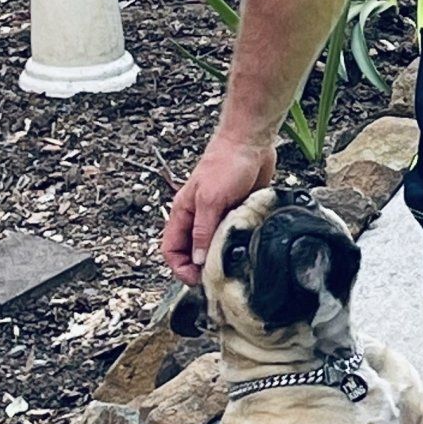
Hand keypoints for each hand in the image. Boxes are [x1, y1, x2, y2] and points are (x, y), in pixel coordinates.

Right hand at [161, 132, 276, 286]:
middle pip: (192, 252)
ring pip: (213, 246)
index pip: (171, 249)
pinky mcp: (236, 213)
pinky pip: (233, 237)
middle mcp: (198, 216)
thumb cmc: (226, 162)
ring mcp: (217, 215)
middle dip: (201, 267)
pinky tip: (246, 248)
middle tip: (217, 278)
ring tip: (232, 265)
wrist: (251, 142)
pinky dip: (238, 245)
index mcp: (183, 212)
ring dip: (221, 257)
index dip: (180, 268)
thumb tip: (198, 260)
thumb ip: (202, 230)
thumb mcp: (211, 200)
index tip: (197, 280)